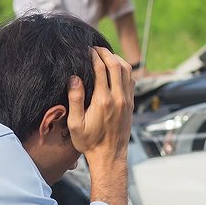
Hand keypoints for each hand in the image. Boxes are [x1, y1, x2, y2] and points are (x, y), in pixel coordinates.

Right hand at [67, 48, 133, 204]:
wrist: (110, 156)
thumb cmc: (89, 142)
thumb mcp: (75, 124)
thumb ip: (75, 99)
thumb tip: (74, 78)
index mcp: (103, 100)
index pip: (101, 69)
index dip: (94, 55)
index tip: (87, 50)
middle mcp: (118, 98)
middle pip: (116, 65)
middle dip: (105, 52)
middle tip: (95, 48)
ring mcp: (127, 100)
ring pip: (127, 71)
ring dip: (117, 59)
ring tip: (106, 54)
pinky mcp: (131, 104)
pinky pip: (131, 80)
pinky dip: (125, 70)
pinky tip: (116, 68)